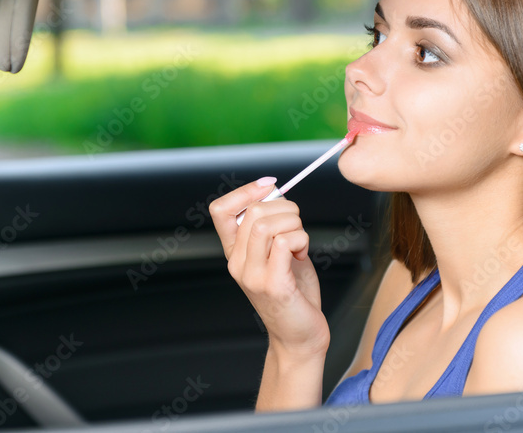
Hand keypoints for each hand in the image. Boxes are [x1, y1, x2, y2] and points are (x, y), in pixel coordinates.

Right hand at [209, 177, 329, 356]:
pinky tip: (302, 253)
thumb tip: (275, 194)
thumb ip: (272, 226)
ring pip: (268, 224)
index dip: (245, 191)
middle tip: (297, 223)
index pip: (220, 210)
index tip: (269, 186)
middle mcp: (237, 263)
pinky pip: (286, 242)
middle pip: (253, 211)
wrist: (300, 335)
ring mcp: (253, 276)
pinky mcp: (273, 285)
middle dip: (285, 207)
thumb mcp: (277, 253)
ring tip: (300, 241)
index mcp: (234, 252)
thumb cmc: (293, 292)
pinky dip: (301, 239)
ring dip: (295, 224)